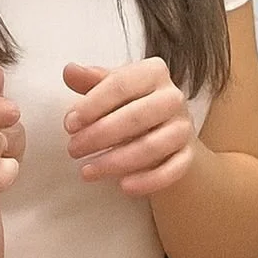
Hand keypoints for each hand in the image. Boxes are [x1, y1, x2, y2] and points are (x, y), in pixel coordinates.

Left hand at [63, 57, 196, 196]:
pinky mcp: (188, 155)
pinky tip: (123, 187)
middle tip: (73, 149)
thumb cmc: (132, 104)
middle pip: (136, 117)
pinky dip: (147, 181)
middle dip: (99, 135)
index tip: (69, 124)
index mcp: (153, 72)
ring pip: (152, 147)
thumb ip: (91, 81)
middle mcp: (173, 97)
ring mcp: (183, 127)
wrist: (167, 129)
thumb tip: (69, 70)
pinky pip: (172, 171)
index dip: (92, 105)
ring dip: (116, 162)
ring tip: (87, 171)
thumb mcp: (111, 88)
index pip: (121, 85)